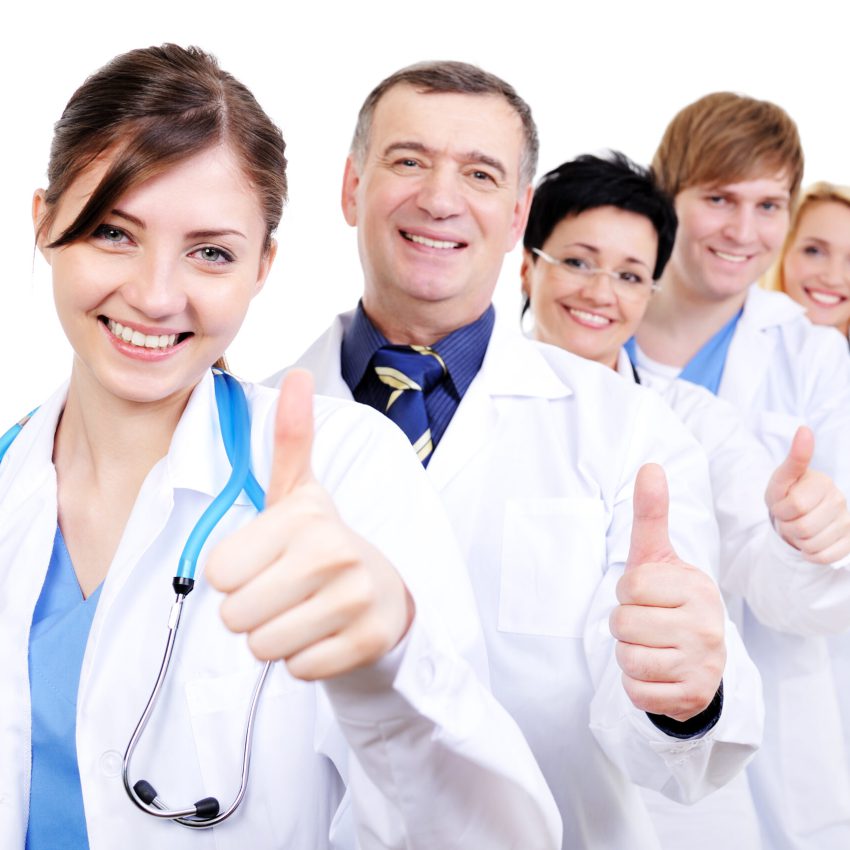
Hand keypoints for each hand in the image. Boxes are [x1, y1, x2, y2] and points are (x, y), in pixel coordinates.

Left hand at [205, 369, 414, 679]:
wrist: (384, 590)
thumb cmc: (323, 542)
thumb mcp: (301, 492)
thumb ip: (290, 438)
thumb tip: (296, 374)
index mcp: (303, 520)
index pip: (218, 573)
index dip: (234, 574)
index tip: (264, 562)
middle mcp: (334, 555)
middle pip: (236, 616)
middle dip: (251, 611)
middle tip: (283, 592)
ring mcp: (355, 600)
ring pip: (264, 647)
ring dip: (275, 637)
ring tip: (303, 611)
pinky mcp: (368, 641)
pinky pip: (299, 669)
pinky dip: (304, 658)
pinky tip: (324, 632)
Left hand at [610, 464, 725, 721]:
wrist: (698, 660)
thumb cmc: (668, 601)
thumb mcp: (657, 557)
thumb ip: (651, 515)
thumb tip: (649, 466)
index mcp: (697, 587)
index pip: (630, 586)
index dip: (627, 592)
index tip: (648, 596)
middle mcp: (706, 626)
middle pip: (623, 623)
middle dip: (624, 625)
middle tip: (648, 624)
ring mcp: (702, 664)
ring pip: (627, 658)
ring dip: (628, 655)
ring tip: (652, 647)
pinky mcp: (691, 697)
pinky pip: (635, 691)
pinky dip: (636, 685)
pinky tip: (657, 674)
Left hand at [765, 426, 849, 563]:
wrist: (796, 514)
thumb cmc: (786, 494)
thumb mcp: (782, 479)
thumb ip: (794, 458)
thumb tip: (804, 430)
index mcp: (822, 482)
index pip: (794, 506)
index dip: (780, 510)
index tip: (781, 503)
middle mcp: (839, 499)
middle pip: (803, 528)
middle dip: (787, 526)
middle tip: (788, 518)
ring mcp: (847, 521)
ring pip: (813, 544)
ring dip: (797, 541)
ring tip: (798, 528)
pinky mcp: (849, 541)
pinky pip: (825, 557)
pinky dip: (811, 554)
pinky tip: (809, 542)